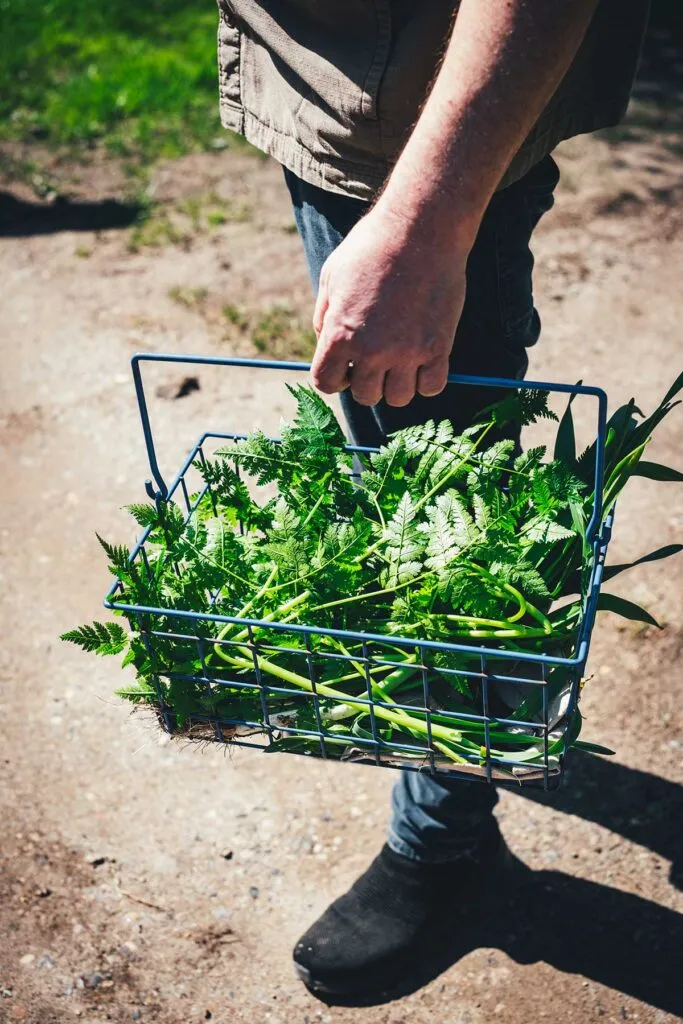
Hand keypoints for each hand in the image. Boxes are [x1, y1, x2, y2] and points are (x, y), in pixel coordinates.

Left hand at [311, 203, 468, 406]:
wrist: (420, 229)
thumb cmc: (372, 248)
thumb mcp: (332, 277)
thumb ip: (325, 317)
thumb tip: (326, 344)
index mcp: (340, 334)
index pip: (326, 383)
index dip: (334, 378)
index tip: (345, 367)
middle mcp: (372, 350)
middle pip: (365, 396)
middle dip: (366, 382)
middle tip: (376, 360)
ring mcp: (407, 352)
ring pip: (398, 398)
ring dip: (397, 384)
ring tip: (400, 360)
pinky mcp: (438, 348)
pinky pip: (431, 387)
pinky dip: (426, 381)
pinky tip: (423, 361)